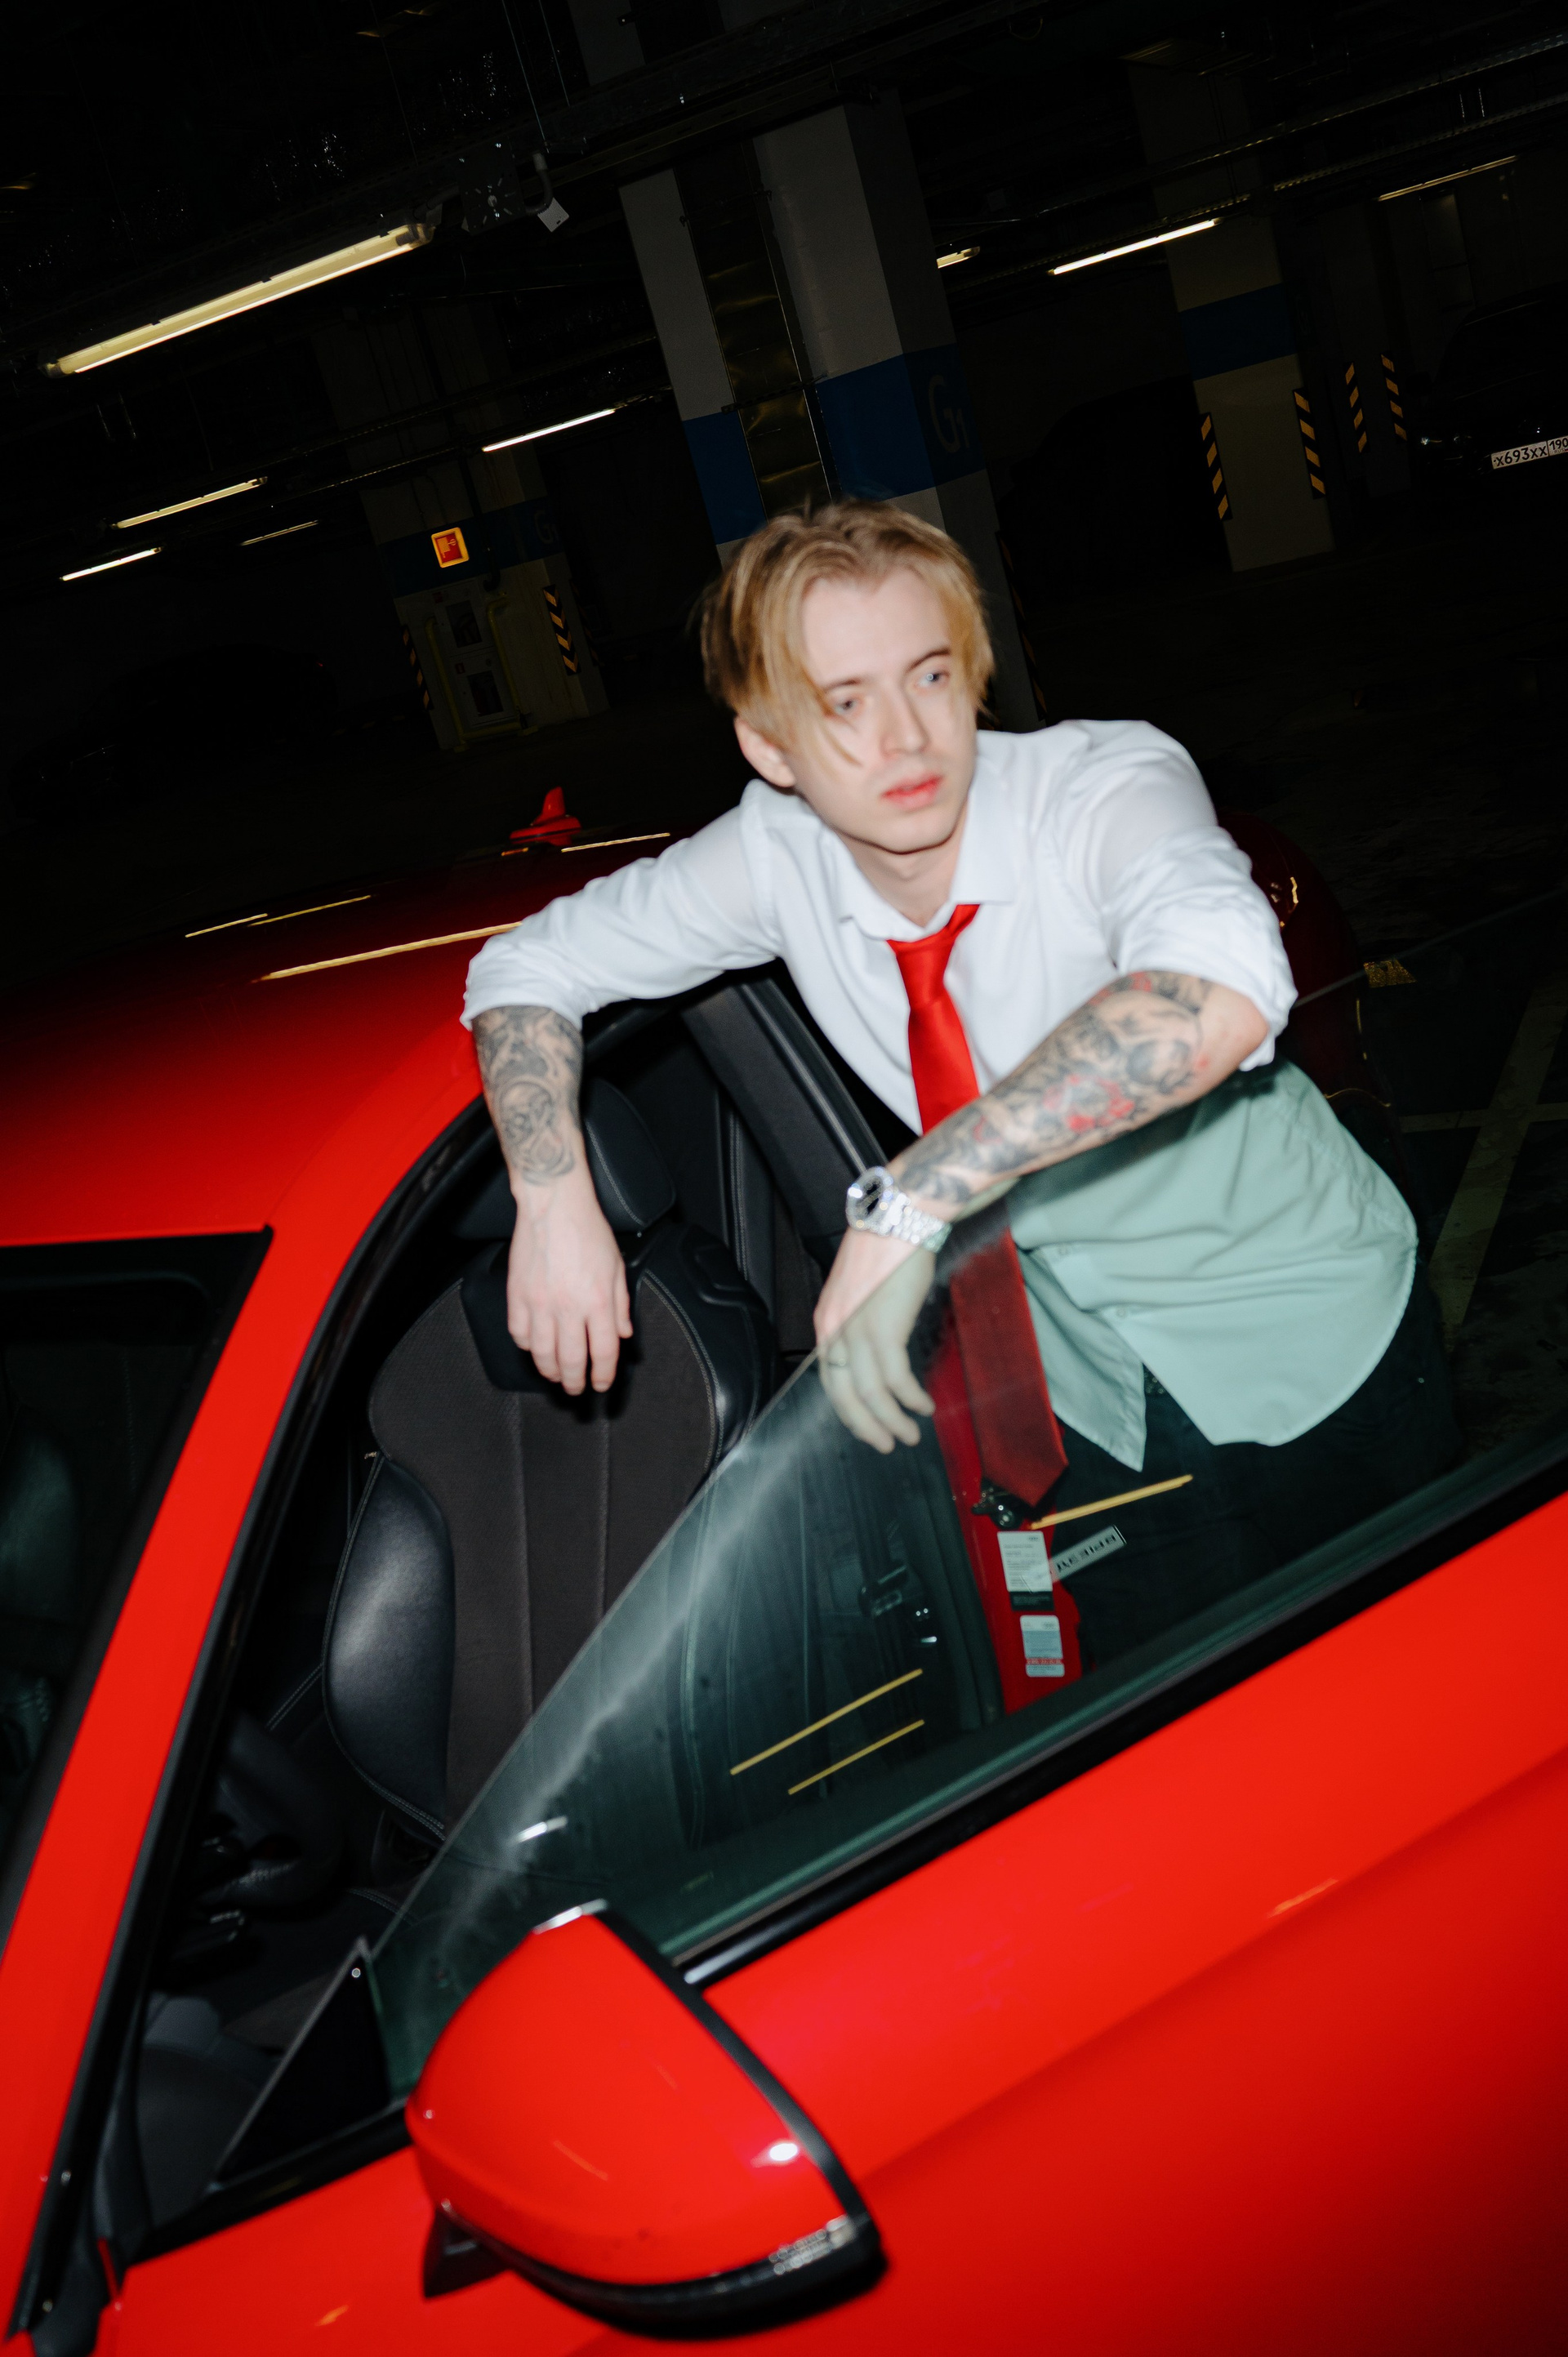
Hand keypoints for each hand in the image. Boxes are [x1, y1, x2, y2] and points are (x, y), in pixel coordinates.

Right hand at [506, 1167, 631, 1394]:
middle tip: (577, 1389)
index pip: (603, 1352)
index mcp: (598, 1301)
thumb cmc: (588, 1230)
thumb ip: (621, 1304)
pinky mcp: (518, 1295)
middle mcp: (569, 1307)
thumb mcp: (617, 1266)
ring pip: (542, 1354)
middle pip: (572, 1361)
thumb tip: (624, 1334)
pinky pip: (520, 1333)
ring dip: (550, 1371)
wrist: (555, 1204)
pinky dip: (527, 1347)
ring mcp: (540, 1303)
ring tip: (556, 1375)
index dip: (603, 1375)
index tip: (601, 1384)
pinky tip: (534, 1348)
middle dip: (576, 1382)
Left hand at [815, 1230, 936, 1452]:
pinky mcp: (884, 1330)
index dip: (849, 1410)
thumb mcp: (860, 1289)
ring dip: (893, 1420)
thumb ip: (860, 1320)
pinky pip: (896, 1379)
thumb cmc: (886, 1248)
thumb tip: (876, 1350)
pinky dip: (910, 1398)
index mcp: (826, 1322)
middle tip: (887, 1444)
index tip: (867, 1425)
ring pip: (870, 1394)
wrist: (901, 1219)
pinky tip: (923, 1405)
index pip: (830, 1381)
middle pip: (845, 1396)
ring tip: (911, 1433)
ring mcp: (857, 1331)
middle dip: (867, 1426)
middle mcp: (835, 1330)